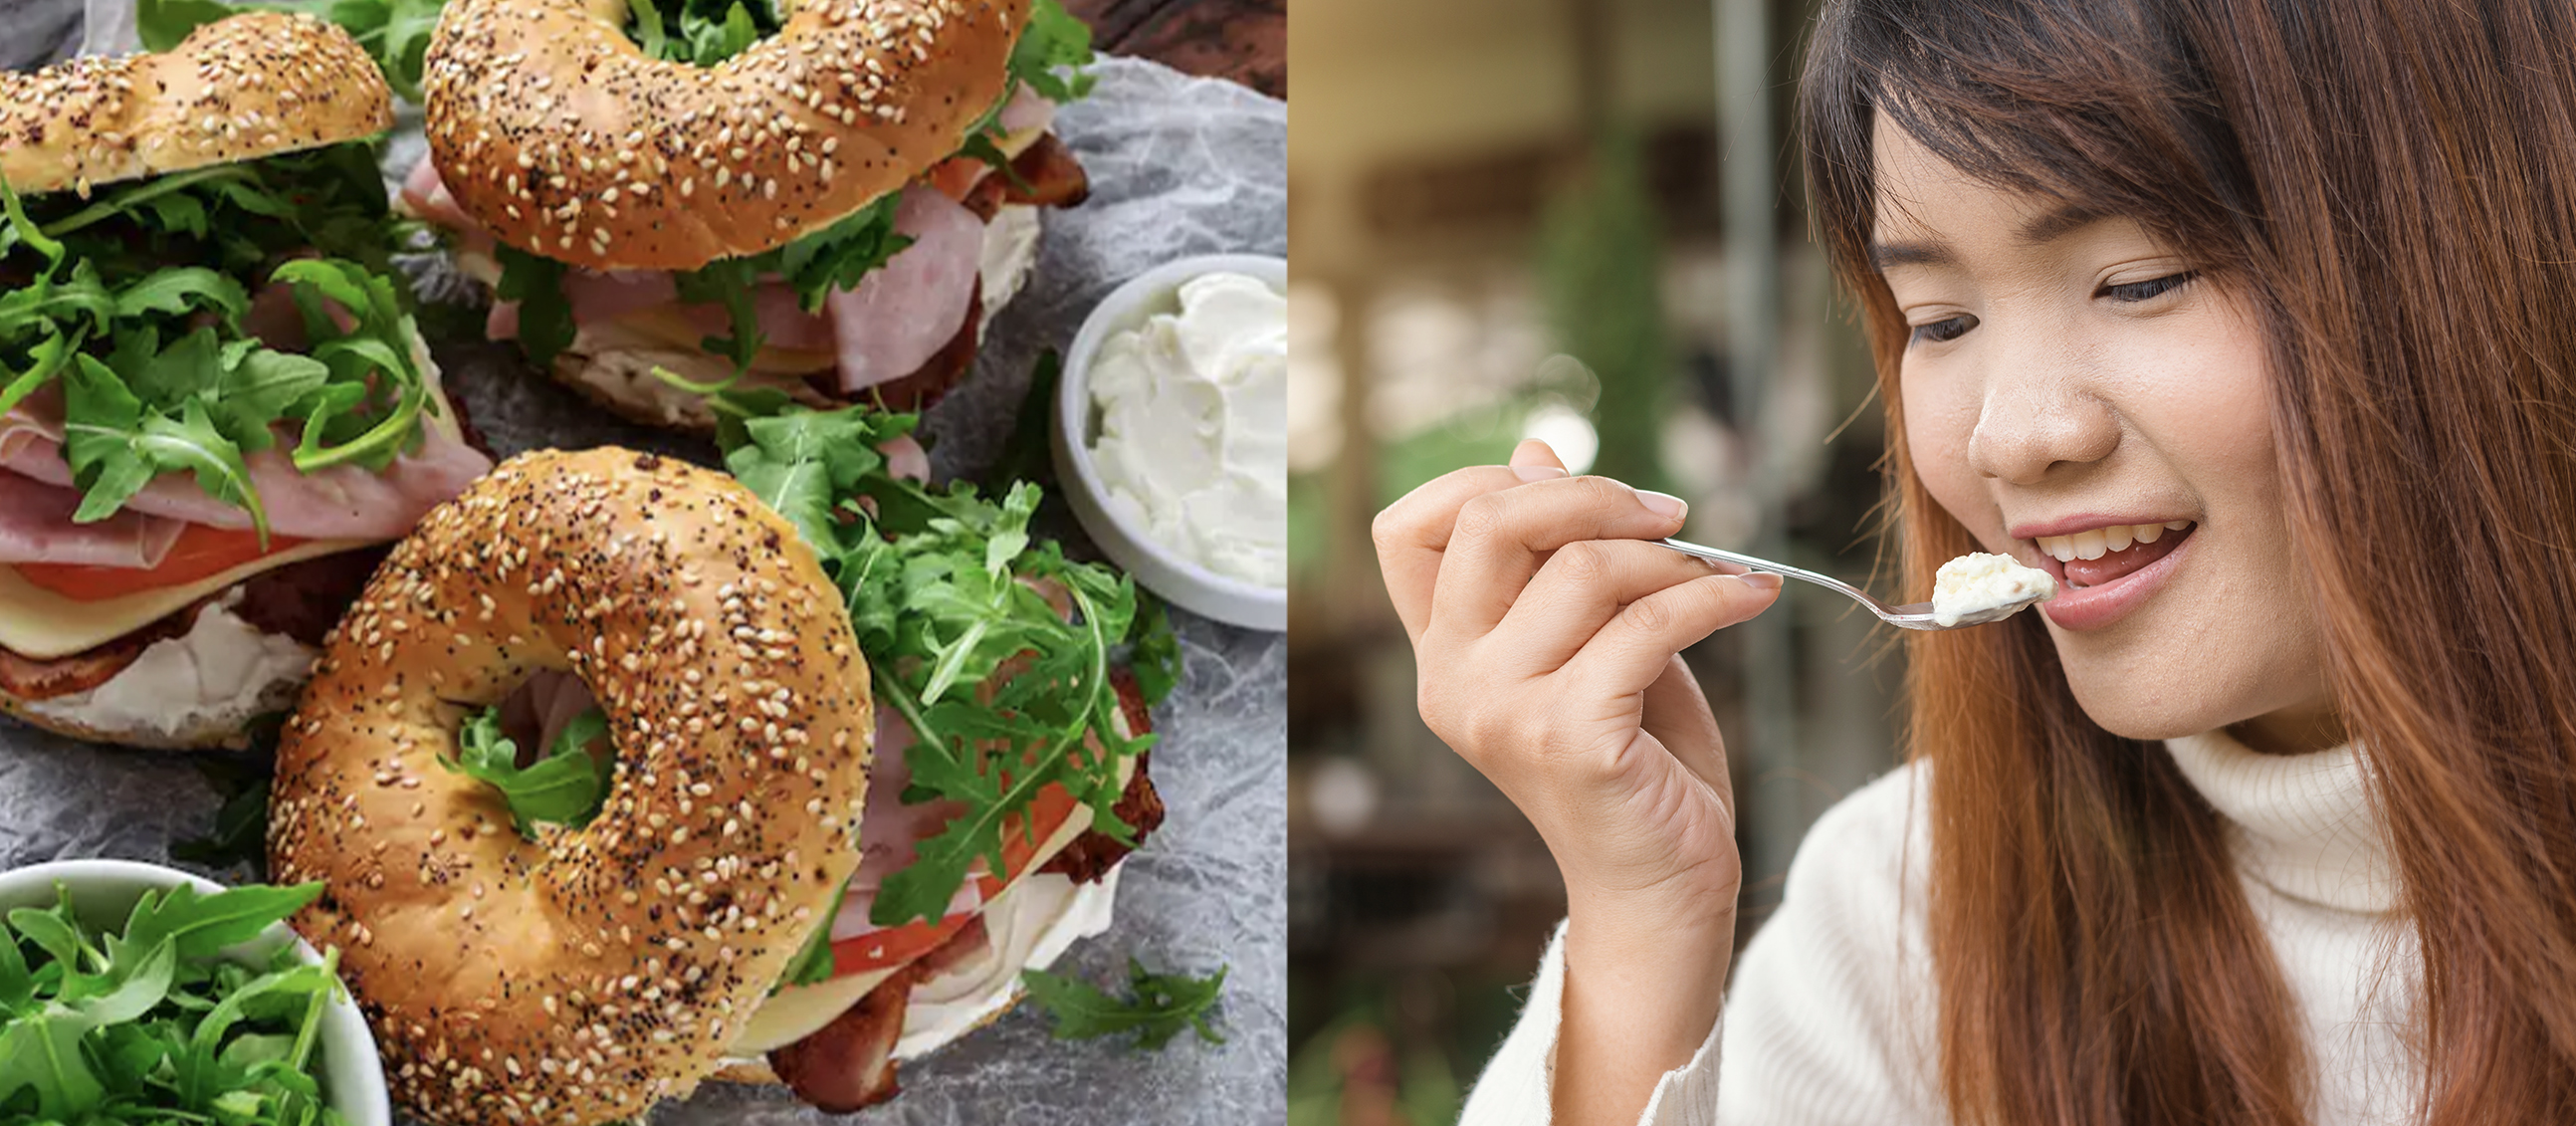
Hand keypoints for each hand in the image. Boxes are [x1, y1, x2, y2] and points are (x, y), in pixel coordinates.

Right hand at [1373, 440, 1780, 1122]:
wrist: (1663, 887)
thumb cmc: (1635, 760)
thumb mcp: (1592, 638)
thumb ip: (1557, 557)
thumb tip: (1533, 452)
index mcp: (1442, 654)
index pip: (1407, 529)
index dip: (1483, 482)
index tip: (1576, 490)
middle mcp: (1452, 681)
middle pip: (1490, 521)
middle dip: (1593, 497)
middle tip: (1670, 516)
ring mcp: (1502, 712)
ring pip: (1586, 570)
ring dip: (1674, 559)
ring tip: (1722, 578)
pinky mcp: (1569, 738)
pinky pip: (1648, 625)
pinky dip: (1713, 597)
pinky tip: (1751, 596)